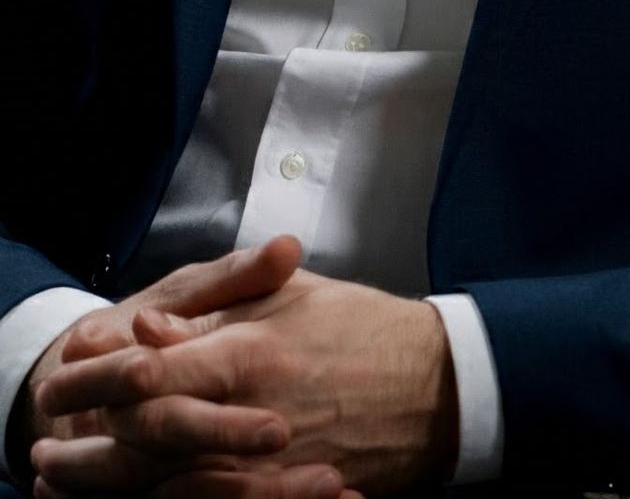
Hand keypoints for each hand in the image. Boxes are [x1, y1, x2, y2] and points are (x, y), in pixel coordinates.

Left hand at [31, 270, 451, 498]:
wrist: (440, 385)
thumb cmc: (369, 331)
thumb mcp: (298, 297)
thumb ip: (221, 310)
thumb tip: (147, 325)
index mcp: (249, 354)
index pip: (146, 370)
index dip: (95, 377)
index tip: (64, 374)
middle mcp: (245, 416)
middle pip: (139, 441)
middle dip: (82, 445)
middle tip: (42, 445)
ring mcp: (261, 468)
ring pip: (161, 487)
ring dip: (104, 487)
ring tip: (63, 483)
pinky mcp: (279, 498)